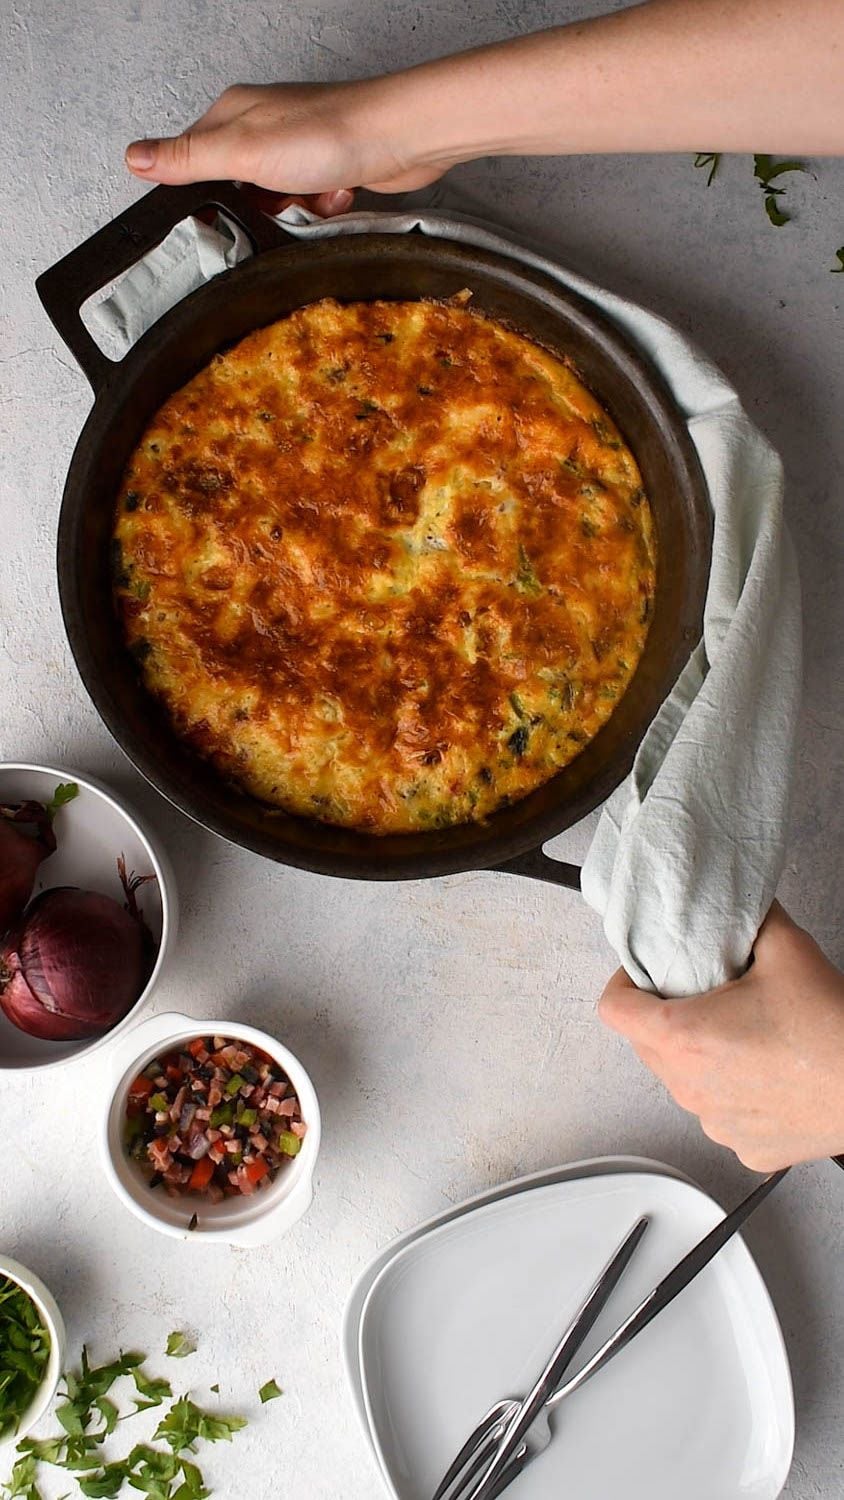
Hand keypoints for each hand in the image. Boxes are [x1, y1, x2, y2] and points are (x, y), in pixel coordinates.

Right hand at [125, 80, 447, 215]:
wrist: (400, 138)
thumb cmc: (328, 133)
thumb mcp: (241, 152)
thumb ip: (188, 158)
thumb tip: (135, 158)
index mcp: (233, 114)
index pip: (194, 162)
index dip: (204, 197)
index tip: (217, 219)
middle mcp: (263, 126)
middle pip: (238, 190)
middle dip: (257, 211)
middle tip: (273, 207)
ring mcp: (298, 146)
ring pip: (277, 203)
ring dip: (295, 212)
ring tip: (312, 197)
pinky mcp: (328, 166)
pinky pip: (312, 205)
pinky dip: (323, 208)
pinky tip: (336, 196)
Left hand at [598, 903, 843, 1170]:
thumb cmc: (832, 1029)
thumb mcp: (787, 949)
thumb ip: (748, 916)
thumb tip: (734, 899)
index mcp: (684, 1037)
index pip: (613, 1010)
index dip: (624, 984)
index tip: (646, 975)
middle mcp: (690, 1087)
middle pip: (645, 1044)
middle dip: (663, 1017)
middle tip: (703, 998)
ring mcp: (715, 1123)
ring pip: (681, 1081)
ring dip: (696, 1057)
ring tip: (740, 1036)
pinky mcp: (743, 1147)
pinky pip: (718, 1113)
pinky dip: (730, 1093)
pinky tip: (763, 1072)